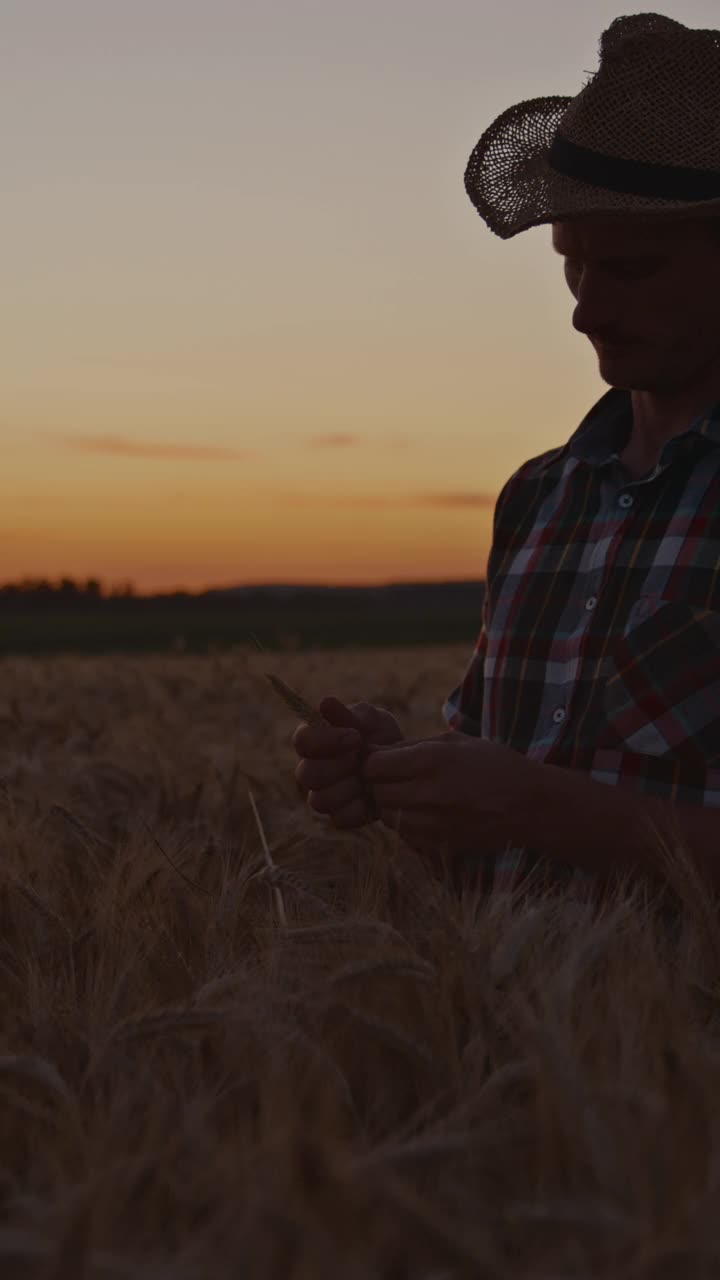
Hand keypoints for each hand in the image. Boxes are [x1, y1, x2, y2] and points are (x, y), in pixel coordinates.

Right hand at [293, 697, 403, 828]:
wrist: (403, 765)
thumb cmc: (380, 735)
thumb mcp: (372, 719)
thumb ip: (350, 714)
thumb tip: (325, 703)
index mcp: (314, 740)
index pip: (302, 741)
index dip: (325, 740)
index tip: (356, 737)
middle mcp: (310, 769)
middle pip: (306, 775)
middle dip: (339, 767)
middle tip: (363, 759)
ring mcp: (322, 795)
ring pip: (319, 800)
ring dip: (349, 788)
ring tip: (369, 777)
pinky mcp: (338, 815)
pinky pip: (339, 819)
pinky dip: (359, 808)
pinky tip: (372, 795)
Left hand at [361, 730, 536, 865]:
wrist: (531, 806)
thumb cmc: (494, 765)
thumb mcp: (455, 742)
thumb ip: (412, 746)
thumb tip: (374, 750)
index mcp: (431, 760)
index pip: (374, 765)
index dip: (374, 761)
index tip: (384, 760)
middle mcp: (428, 793)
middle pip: (376, 792)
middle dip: (379, 783)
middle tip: (395, 777)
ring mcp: (433, 823)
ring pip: (386, 816)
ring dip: (391, 805)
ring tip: (411, 794)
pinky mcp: (439, 844)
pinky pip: (404, 834)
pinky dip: (406, 824)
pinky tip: (425, 812)